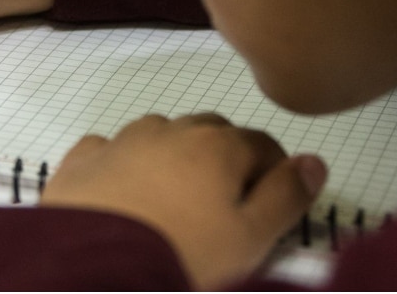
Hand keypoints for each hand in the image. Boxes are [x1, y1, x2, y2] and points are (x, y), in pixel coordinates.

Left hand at [40, 113, 326, 288]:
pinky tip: (122, 192)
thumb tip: (315, 161)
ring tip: (176, 202)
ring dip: (175, 156)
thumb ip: (287, 197)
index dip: (274, 172)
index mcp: (218, 146)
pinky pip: (109, 149)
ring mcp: (120, 141)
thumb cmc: (183, 255)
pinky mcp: (80, 161)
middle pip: (211, 131)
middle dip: (226, 158)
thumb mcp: (251, 238)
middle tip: (226, 206)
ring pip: (159, 135)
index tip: (274, 204)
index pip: (262, 144)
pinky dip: (123, 163)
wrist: (90, 266)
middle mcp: (169, 130)